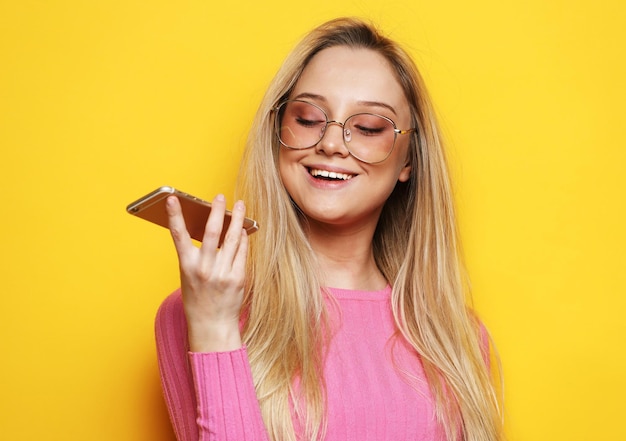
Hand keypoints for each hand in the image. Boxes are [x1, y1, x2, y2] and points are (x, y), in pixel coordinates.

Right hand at [166, 194, 248, 351]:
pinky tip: (244, 229)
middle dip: (217, 210)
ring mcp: (223, 274)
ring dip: (236, 219)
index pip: (179, 235)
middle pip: (213, 232)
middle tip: (220, 196)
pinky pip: (242, 251)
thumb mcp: (189, 276)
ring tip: (239, 206)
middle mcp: (204, 269)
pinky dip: (243, 238)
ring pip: (232, 238)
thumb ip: (198, 254)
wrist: (212, 326)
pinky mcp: (238, 278)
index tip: (172, 197)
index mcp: (187, 266)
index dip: (174, 215)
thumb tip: (212, 228)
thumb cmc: (198, 298)